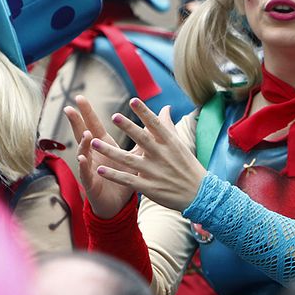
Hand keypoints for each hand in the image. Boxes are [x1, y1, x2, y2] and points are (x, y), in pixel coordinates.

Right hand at [64, 96, 134, 219]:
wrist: (119, 204)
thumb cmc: (125, 177)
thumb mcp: (134, 156)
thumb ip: (141, 138)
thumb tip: (150, 120)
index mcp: (104, 146)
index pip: (93, 125)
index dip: (86, 112)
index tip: (79, 97)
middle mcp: (93, 155)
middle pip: (82, 134)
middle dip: (76, 122)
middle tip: (69, 108)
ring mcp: (89, 168)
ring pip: (83, 153)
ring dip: (82, 144)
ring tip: (85, 134)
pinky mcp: (90, 183)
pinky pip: (85, 173)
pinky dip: (84, 165)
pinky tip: (82, 158)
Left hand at [84, 98, 208, 212]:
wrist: (200, 194)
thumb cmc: (188, 166)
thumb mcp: (180, 144)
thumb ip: (168, 126)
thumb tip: (165, 107)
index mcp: (170, 143)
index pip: (156, 124)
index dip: (144, 112)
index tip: (133, 100)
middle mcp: (161, 155)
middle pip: (142, 139)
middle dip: (128, 127)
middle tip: (114, 116)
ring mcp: (154, 172)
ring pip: (128, 160)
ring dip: (110, 151)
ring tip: (93, 143)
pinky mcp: (148, 187)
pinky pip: (128, 180)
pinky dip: (113, 175)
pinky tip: (99, 169)